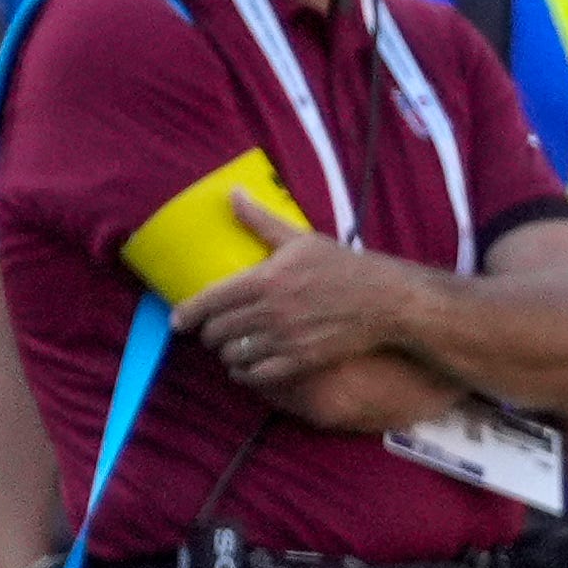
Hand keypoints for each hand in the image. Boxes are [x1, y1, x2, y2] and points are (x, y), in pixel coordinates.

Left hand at [175, 191, 426, 395]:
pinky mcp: (302, 360)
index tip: (179, 320)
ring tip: (231, 347)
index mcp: (266, 279)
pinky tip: (246, 366)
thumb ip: (261, 221)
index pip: (209, 301)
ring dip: (227, 352)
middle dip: (209, 333)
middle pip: (218, 330)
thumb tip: (232, 193)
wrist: (388, 302)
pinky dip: (244, 372)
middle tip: (214, 330)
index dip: (187, 314)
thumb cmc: (344, 268)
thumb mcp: (302, 239)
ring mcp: (286, 339)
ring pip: (233, 354)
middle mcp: (271, 311)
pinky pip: (257, 374)